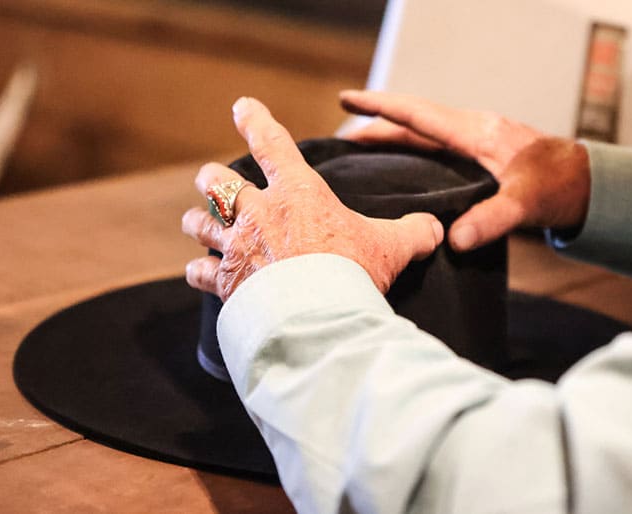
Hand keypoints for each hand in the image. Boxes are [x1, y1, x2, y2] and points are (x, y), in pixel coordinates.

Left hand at [181, 97, 443, 300]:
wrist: (317, 318)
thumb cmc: (352, 274)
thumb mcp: (391, 248)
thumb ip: (413, 233)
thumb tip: (435, 229)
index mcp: (297, 193)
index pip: (271, 144)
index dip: (254, 120)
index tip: (242, 106)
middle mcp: (259, 213)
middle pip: (217, 182)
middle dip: (213, 179)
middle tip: (211, 179)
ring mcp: (237, 247)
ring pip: (199, 223)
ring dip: (198, 222)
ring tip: (197, 223)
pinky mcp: (225, 282)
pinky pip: (199, 270)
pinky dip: (199, 270)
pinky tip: (199, 272)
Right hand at [340, 90, 589, 251]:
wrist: (590, 185)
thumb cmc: (561, 188)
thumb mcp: (526, 205)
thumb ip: (491, 220)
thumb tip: (453, 240)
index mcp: (478, 133)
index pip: (419, 114)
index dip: (380, 108)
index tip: (347, 99)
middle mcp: (475, 129)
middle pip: (416, 120)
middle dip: (378, 123)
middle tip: (342, 136)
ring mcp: (480, 139)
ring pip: (427, 130)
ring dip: (395, 134)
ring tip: (363, 147)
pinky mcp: (485, 152)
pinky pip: (440, 143)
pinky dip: (416, 146)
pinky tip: (406, 164)